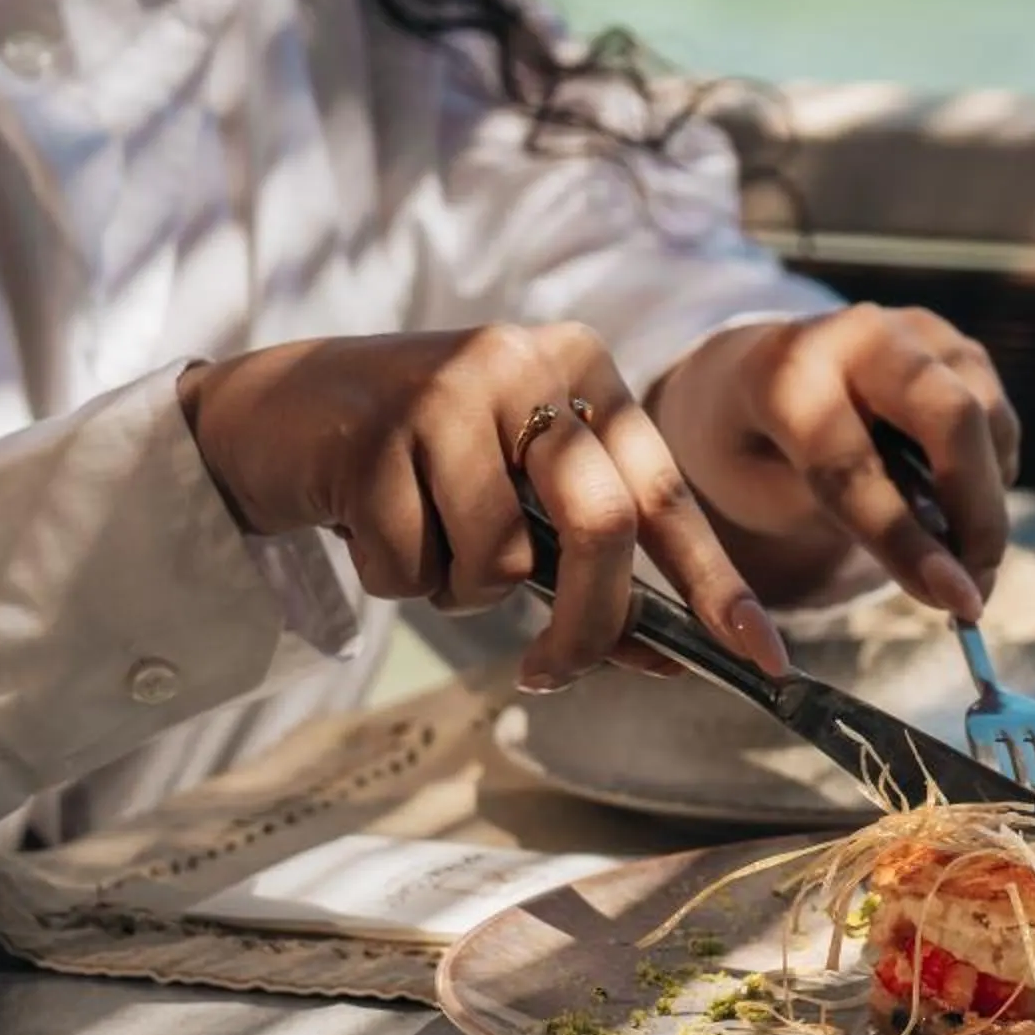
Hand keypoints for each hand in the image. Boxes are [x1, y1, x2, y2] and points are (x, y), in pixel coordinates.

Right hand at [176, 325, 788, 690]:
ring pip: (501, 563)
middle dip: (588, 623)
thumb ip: (587, 555)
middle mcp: (531, 363)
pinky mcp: (376, 433)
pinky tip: (365, 523)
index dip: (716, 583)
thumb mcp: (515, 490)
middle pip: (600, 526)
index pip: (667, 491)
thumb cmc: (419, 463)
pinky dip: (394, 578)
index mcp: (586, 367)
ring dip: (460, 592)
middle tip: (551, 671)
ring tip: (421, 538)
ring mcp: (453, 390)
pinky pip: (413, 568)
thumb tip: (669, 655)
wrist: (269, 412)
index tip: (765, 657)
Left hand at [646, 304, 1020, 620]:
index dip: (906, 541)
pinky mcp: (954, 344)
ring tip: (958, 553)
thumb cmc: (751, 449)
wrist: (753, 373)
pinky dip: (991, 474)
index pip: (854, 467)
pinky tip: (952, 503)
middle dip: (978, 511)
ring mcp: (915, 331)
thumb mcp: (762, 496)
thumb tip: (950, 574)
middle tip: (979, 587)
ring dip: (989, 500)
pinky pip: (998, 417)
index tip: (956, 600)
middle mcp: (858, 333)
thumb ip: (846, 524)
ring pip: (989, 418)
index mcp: (785, 373)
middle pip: (952, 416)